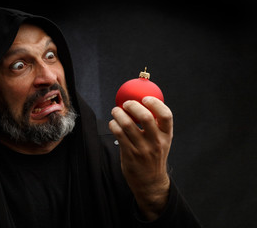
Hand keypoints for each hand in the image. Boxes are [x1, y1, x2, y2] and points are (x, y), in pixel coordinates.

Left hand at [109, 96, 172, 220]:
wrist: (150, 181)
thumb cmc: (154, 156)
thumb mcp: (162, 141)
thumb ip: (156, 125)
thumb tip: (141, 102)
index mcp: (166, 136)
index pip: (166, 115)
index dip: (155, 104)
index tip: (145, 98)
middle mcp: (156, 142)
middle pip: (145, 117)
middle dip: (133, 105)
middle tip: (126, 103)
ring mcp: (143, 149)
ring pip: (128, 124)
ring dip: (118, 114)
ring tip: (116, 111)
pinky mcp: (130, 154)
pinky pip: (119, 134)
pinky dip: (113, 125)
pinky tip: (113, 123)